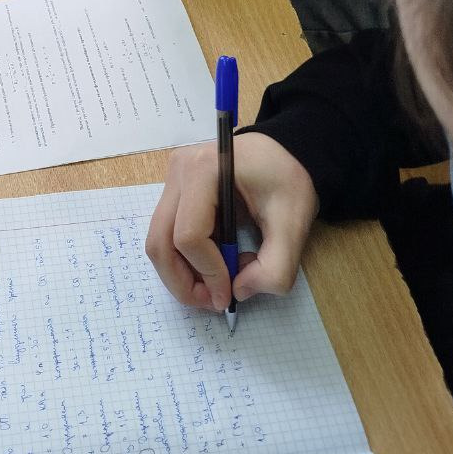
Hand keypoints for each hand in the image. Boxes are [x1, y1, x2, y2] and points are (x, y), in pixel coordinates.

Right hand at [145, 133, 318, 311]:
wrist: (285, 151)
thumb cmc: (288, 180)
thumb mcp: (294, 224)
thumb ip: (275, 267)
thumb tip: (239, 291)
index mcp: (204, 170)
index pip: (189, 234)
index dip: (207, 272)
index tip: (230, 294)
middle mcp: (179, 171)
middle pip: (160, 240)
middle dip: (182, 281)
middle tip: (211, 302)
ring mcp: (172, 179)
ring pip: (158, 240)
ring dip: (180, 274)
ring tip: (212, 288)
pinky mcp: (174, 190)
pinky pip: (166, 233)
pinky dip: (183, 259)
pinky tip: (210, 266)